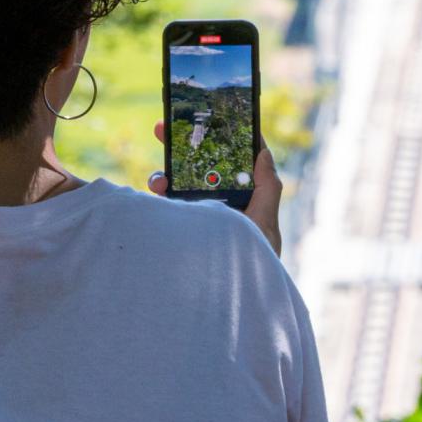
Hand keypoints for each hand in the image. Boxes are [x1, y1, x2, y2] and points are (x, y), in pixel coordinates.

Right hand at [146, 121, 283, 257]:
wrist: (223, 304)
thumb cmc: (252, 264)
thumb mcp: (264, 224)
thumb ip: (266, 188)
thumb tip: (264, 152)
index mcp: (240, 203)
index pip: (229, 165)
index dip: (219, 141)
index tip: (207, 118)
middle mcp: (214, 209)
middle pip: (197, 169)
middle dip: (180, 147)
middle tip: (161, 127)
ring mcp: (194, 221)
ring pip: (176, 186)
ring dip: (164, 173)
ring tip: (159, 177)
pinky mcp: (177, 233)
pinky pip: (162, 209)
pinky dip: (157, 195)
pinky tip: (156, 192)